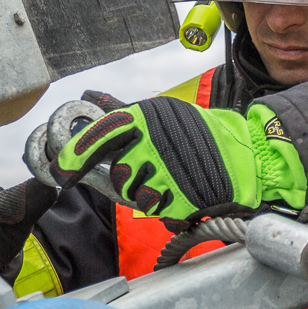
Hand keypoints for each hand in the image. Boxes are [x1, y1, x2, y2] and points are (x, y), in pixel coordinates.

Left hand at [52, 96, 305, 230]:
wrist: (249, 155)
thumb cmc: (203, 135)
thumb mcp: (163, 114)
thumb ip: (123, 112)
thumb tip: (90, 95)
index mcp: (146, 118)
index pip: (99, 136)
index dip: (73, 156)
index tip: (59, 173)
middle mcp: (153, 142)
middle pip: (120, 175)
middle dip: (134, 180)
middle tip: (156, 172)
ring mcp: (167, 172)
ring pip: (139, 197)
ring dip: (153, 195)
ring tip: (175, 182)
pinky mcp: (181, 198)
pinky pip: (161, 213)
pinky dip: (171, 209)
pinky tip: (185, 195)